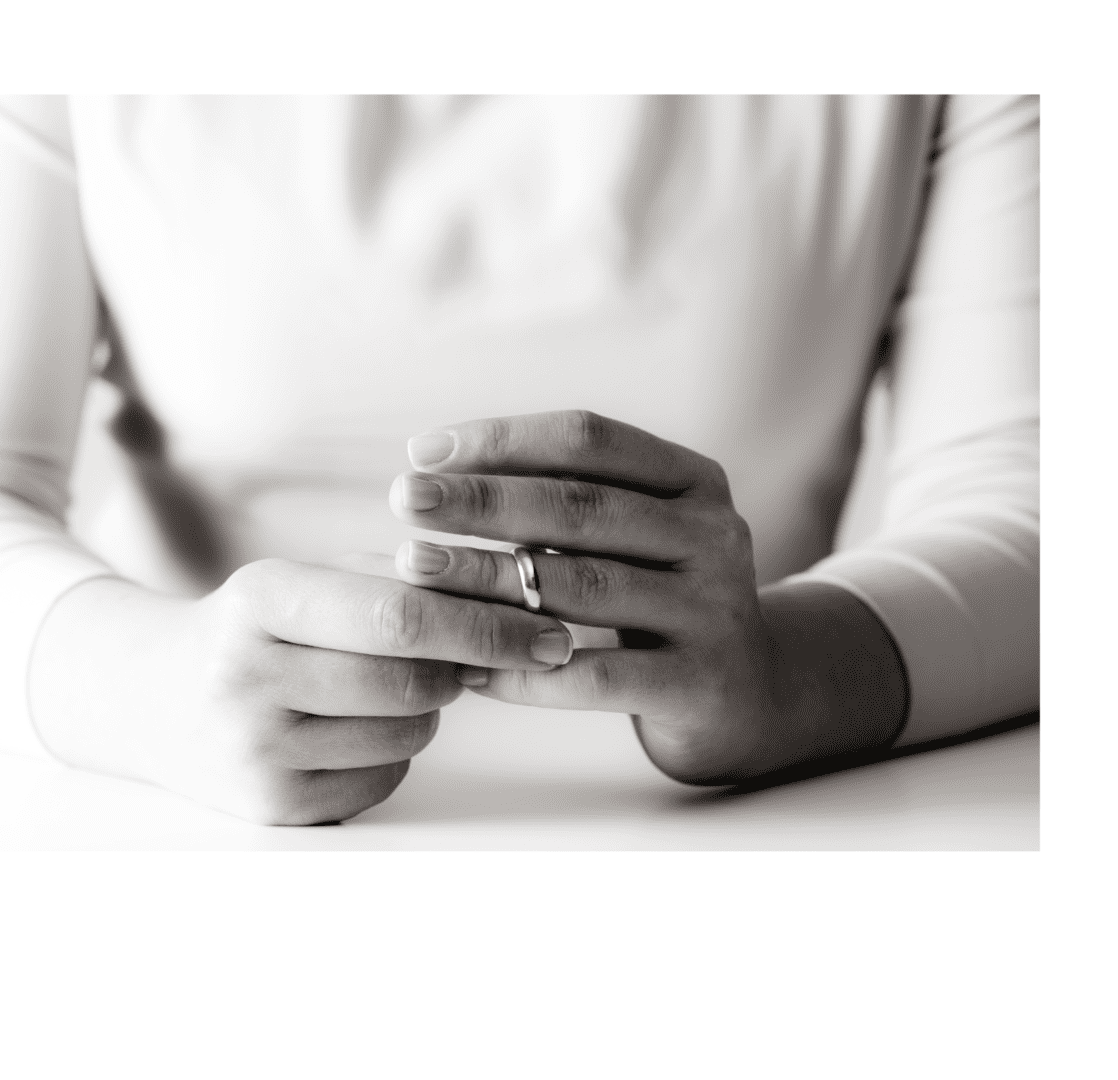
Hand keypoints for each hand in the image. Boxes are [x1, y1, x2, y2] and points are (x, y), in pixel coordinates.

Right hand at [28, 559, 574, 823]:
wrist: (145, 697)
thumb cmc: (249, 629)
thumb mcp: (298, 581)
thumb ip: (393, 579)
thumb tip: (510, 594)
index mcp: (261, 599)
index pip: (399, 613)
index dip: (487, 624)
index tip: (550, 629)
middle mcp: (248, 678)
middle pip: (414, 680)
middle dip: (468, 667)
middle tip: (481, 658)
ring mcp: (254, 751)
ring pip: (407, 732)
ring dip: (428, 707)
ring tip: (388, 684)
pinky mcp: (268, 808)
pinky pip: (383, 780)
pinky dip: (394, 750)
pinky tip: (354, 727)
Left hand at [390, 410, 906, 782]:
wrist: (751, 693)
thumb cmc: (661, 598)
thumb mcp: (637, 533)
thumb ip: (567, 500)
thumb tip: (436, 472)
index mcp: (694, 480)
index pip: (589, 439)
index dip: (502, 439)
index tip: (421, 452)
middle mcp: (713, 535)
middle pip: (581, 507)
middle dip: (482, 500)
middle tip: (403, 500)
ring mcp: (713, 611)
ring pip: (583, 588)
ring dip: (487, 577)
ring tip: (415, 572)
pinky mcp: (699, 683)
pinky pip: (594, 677)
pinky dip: (523, 672)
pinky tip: (465, 667)